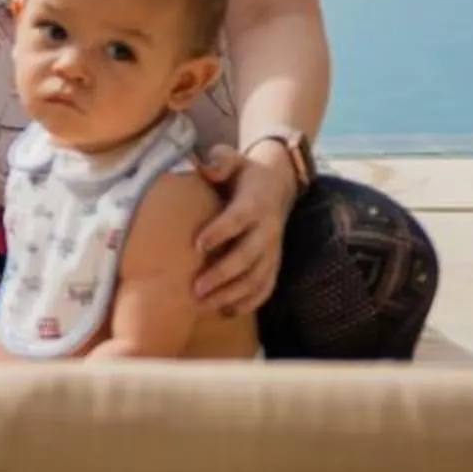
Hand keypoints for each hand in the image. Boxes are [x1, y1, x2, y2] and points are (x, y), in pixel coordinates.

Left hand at [191, 142, 300, 315]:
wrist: (277, 185)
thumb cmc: (244, 173)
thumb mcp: (233, 159)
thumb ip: (220, 160)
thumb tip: (206, 167)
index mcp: (255, 203)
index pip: (239, 219)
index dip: (221, 231)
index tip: (198, 245)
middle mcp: (267, 230)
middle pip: (248, 256)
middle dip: (223, 274)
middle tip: (195, 288)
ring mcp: (272, 250)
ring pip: (257, 278)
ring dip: (232, 294)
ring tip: (204, 306)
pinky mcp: (273, 264)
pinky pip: (265, 288)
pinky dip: (248, 303)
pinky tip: (225, 312)